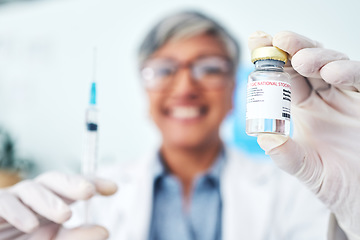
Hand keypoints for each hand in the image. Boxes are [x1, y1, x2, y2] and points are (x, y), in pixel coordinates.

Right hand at [0, 171, 116, 239]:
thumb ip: (76, 237)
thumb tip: (104, 230)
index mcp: (52, 202)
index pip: (74, 186)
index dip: (94, 182)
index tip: (113, 188)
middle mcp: (35, 197)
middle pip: (54, 180)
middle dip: (72, 183)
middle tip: (89, 192)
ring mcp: (13, 200)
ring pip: (32, 189)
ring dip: (49, 200)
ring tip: (66, 215)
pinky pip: (4, 202)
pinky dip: (17, 211)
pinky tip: (30, 225)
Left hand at [248, 31, 359, 238]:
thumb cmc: (336, 183)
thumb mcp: (307, 171)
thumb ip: (286, 156)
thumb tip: (264, 138)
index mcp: (302, 108)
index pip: (284, 78)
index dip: (271, 60)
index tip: (256, 42)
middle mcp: (324, 98)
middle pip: (306, 64)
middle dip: (291, 49)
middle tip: (277, 40)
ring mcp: (347, 97)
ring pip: (332, 65)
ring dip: (317, 57)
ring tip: (301, 59)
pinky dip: (349, 72)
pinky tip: (333, 72)